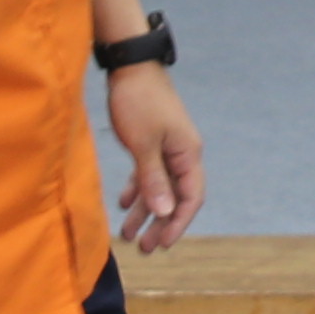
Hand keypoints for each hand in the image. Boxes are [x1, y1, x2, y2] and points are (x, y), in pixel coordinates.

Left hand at [103, 62, 204, 253]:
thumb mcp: (144, 145)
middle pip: (175, 197)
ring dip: (145, 211)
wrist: (130, 65)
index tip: (161, 244)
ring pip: (159, 187)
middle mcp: (182, 153)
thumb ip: (154, 180)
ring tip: (127, 234)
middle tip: (143, 248)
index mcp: (188, 154)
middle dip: (159, 224)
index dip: (178, 224)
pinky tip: (123, 203)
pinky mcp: (151, 141)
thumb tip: (165, 212)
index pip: (191, 198)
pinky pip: (148, 173)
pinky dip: (138, 189)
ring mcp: (167, 147)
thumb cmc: (139, 101)